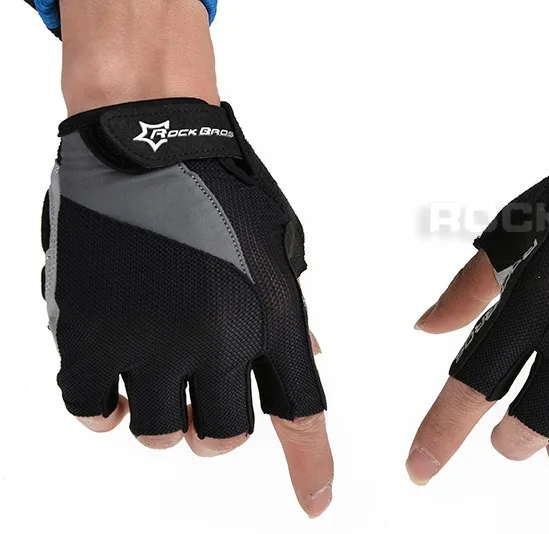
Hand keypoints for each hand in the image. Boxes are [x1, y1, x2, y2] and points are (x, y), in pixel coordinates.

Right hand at [43, 99, 331, 516]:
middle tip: (203, 392)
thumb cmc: (220, 187)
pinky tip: (113, 380)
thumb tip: (307, 364)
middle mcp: (215, 341)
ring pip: (157, 433)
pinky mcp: (86, 333)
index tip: (317, 507)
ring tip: (156, 372)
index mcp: (272, 318)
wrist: (147, 136)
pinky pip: (91, 410)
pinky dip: (104, 406)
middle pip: (222, 439)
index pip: (302, 414)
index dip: (311, 469)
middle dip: (216, 426)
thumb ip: (290, 315)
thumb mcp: (276, 247)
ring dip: (162, 413)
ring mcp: (147, 341)